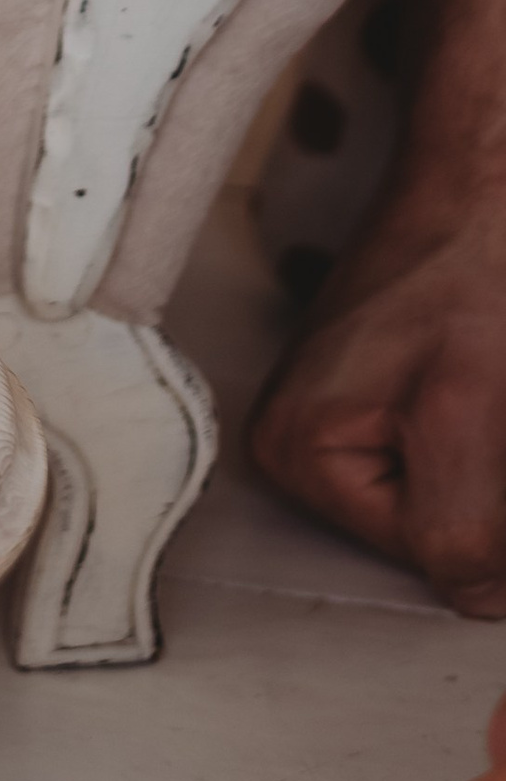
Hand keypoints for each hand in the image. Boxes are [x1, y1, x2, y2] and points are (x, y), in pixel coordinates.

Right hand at [249, 187, 505, 619]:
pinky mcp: (370, 394)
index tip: (498, 431)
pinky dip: (483, 445)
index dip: (496, 517)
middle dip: (492, 492)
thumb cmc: (475, 269)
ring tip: (493, 383)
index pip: (429, 558)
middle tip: (496, 399)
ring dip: (491, 471)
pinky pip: (440, 462)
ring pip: (447, 499)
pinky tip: (489, 381)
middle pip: (432, 532)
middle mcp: (295, 441)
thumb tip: (480, 600)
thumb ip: (463, 531)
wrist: (482, 180)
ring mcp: (332, 415)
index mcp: (298, 452)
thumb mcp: (470, 416)